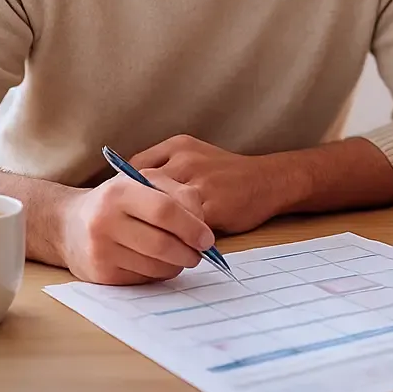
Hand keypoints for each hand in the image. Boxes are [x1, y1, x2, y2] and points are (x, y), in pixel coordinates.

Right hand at [59, 169, 214, 285]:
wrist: (68, 224)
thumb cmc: (116, 202)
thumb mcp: (143, 183)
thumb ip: (177, 194)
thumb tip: (203, 226)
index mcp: (119, 191)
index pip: (165, 210)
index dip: (191, 227)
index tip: (207, 238)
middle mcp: (105, 220)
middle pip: (162, 243)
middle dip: (188, 252)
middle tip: (199, 253)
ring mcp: (100, 249)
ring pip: (155, 266)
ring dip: (176, 265)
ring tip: (179, 256)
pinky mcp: (100, 274)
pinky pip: (143, 279)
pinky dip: (158, 273)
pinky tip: (156, 262)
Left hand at [132, 134, 285, 234]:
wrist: (270, 180)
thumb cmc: (229, 172)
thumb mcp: (196, 155)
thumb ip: (168, 167)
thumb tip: (132, 192)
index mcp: (178, 146)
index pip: (135, 166)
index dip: (125, 189)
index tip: (122, 206)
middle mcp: (186, 160)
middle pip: (144, 188)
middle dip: (134, 209)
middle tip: (127, 227)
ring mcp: (199, 183)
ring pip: (162, 209)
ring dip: (154, 226)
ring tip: (147, 239)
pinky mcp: (213, 207)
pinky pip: (184, 226)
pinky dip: (175, 237)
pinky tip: (171, 245)